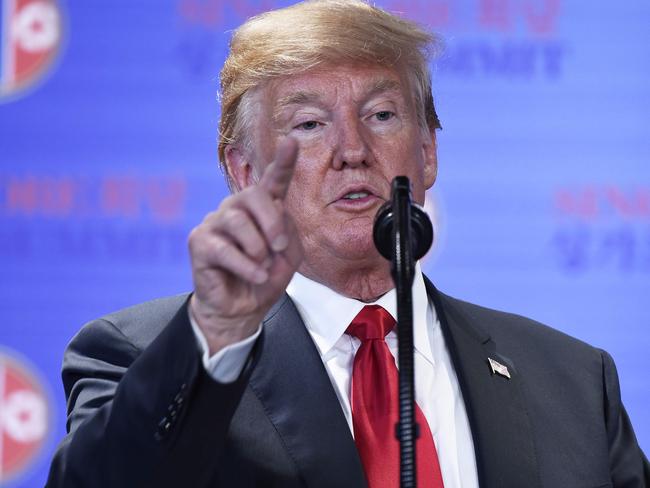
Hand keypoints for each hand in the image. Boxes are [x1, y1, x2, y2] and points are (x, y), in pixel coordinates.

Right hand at [188, 139, 302, 353]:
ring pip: (238, 222)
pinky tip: (256, 276)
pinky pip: (225, 248)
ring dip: (258, 249)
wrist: (242, 309)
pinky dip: (246, 266)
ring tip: (262, 267)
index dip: (283, 162)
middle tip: (280, 247)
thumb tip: (271, 221)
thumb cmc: (265, 277)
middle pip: (254, 195)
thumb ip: (288, 232)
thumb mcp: (288, 256)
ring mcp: (216, 222)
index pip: (273, 180)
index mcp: (262, 208)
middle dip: (273, 222)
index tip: (292, 142)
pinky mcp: (199, 242)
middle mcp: (237, 208)